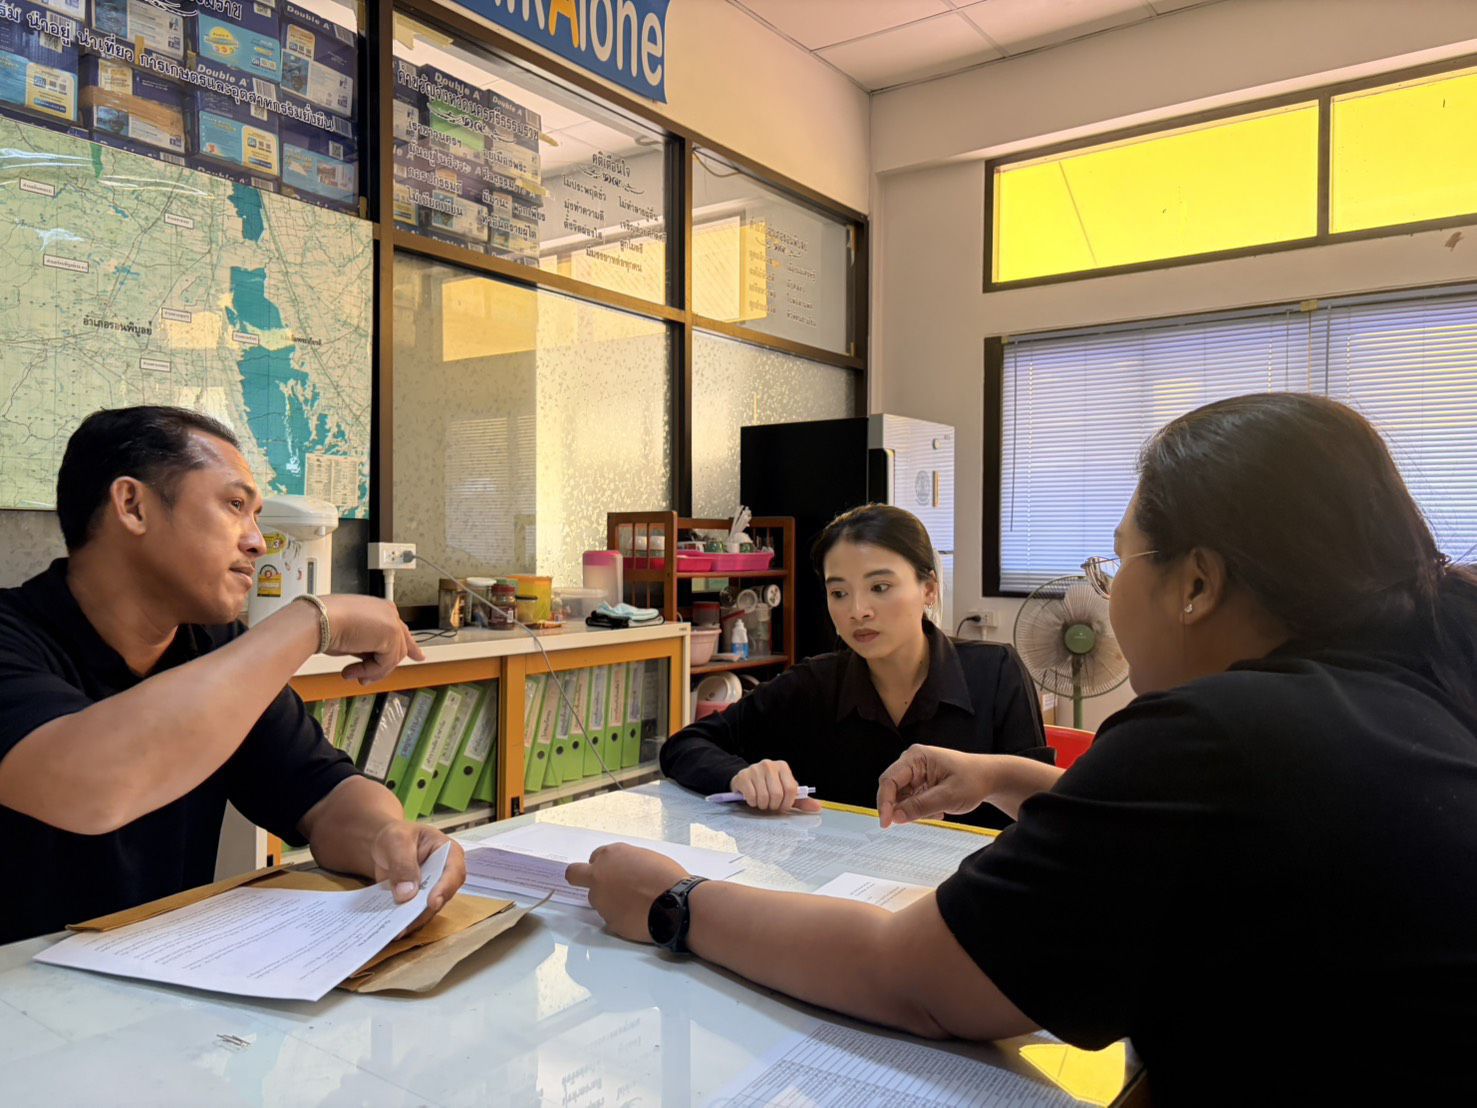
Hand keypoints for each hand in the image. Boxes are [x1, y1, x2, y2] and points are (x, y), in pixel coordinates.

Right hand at [320, 594, 424, 684]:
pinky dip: (369, 671)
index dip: (409, 646)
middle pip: (400, 646)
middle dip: (384, 667)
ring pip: (393, 658)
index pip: (400, 630)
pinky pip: (386, 663)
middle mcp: (389, 613)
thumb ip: (368, 646)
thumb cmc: (325, 625)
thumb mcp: (352, 637)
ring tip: (352, 674)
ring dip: (371, 671)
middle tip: (366, 679)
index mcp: (380, 609)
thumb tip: (372, 663)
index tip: (418, 656)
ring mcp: (392, 623)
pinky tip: (351, 671)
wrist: (318, 621)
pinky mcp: (392, 636)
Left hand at [371, 821, 465, 932]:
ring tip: (397, 931)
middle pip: (443, 896)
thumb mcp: (397, 842)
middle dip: (425, 910)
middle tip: (408, 923)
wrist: (384, 844)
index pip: (453, 872)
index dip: (445, 888)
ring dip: (414, 920)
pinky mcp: (419, 901)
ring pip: (429, 909)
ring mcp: (432, 890)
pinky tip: (392, 929)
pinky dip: (404, 922)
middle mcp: (445, 875)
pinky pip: (415, 914)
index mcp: (448, 852)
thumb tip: (406, 894)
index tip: (432, 903)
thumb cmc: (396, 836)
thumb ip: (402, 864)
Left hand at [565, 843, 690, 942]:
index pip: (594, 858)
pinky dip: (621, 916)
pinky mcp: (608, 922)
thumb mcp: (645, 857)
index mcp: (610, 855)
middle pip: (575, 875)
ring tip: (634, 904)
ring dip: (608, 901)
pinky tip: (638, 916)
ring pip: (597, 900)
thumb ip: (625, 863)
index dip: (604, 865)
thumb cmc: (666, 877)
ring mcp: (601, 901)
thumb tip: (622, 872)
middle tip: (597, 885)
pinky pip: (612, 917)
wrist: (675, 905)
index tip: (613, 871)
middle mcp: (598, 876)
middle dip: (581, 877)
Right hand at [729, 760, 822, 813]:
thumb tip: (818, 807)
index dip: (787, 803)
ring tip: (762, 802)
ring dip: (763, 805)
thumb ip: (801, 800)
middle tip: (771, 805)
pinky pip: (751, 797)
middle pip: (777, 794)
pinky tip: (752, 799)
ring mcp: (755, 769)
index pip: (791, 789)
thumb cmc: (768, 787)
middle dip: (774, 805)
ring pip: (764, 797)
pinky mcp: (743, 776)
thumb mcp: (785, 792)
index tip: (783, 806)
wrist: (745, 780)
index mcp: (782, 767)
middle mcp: (769, 765)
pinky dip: (752, 803)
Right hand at [877, 745, 995, 827]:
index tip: (886, 823)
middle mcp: (912, 763)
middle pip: (892, 790)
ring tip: (938, 811)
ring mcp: (915, 774)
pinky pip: (910, 802)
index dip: (884, 802)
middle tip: (921, 818)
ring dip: (915, 811)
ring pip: (901, 800)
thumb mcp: (948, 796)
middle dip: (903, 808)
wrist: (988, 779)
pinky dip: (921, 811)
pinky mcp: (919, 784)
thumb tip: (895, 817)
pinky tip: (938, 809)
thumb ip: (921, 806)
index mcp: (916, 757)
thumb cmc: (973, 780)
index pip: (889, 780)